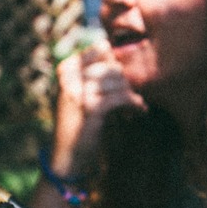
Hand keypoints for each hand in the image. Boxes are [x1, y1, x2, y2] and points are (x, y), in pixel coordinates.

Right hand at [52, 43, 143, 177]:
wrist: (67, 159)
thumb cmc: (79, 124)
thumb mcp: (82, 94)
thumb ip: (98, 74)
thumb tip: (125, 55)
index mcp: (66, 69)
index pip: (101, 48)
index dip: (117, 62)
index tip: (123, 81)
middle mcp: (69, 77)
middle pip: (113, 64)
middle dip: (126, 81)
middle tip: (130, 98)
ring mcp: (78, 91)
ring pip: (120, 79)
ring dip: (131, 93)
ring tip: (133, 107)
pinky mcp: (91, 108)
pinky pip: (123, 96)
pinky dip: (135, 104)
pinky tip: (140, 111)